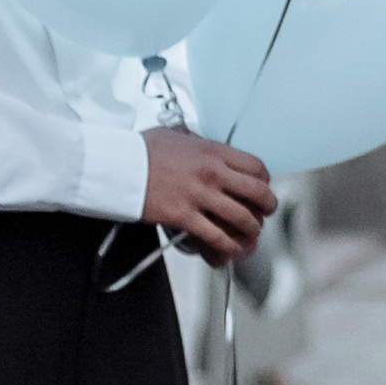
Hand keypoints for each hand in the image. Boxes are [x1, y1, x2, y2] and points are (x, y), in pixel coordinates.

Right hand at [143, 128, 275, 262]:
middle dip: (268, 206)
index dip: (264, 180)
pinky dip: (228, 246)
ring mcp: (200, 196)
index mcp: (213, 152)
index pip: (256, 167)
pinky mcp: (184, 217)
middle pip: (258, 193)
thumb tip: (201, 144)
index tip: (262, 187)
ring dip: (251, 229)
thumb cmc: (140, 151)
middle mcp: (212, 173)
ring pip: (242, 218)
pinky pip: (216, 236)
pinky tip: (230, 249)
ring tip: (250, 232)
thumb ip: (195, 141)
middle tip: (266, 212)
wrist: (117, 166)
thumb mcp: (176, 135)